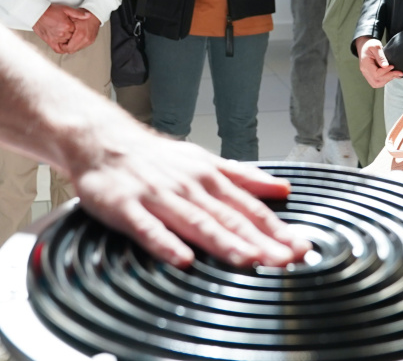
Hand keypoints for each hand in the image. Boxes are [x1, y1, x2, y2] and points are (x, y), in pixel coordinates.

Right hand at [32, 4, 74, 50]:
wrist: (37, 13)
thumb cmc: (51, 10)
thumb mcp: (66, 9)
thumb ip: (78, 14)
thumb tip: (88, 16)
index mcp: (67, 26)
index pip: (78, 31)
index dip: (77, 29)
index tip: (76, 26)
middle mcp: (62, 34)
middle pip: (73, 38)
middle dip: (73, 35)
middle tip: (72, 31)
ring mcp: (56, 39)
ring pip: (67, 44)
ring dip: (68, 41)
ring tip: (68, 36)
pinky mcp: (50, 42)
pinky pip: (59, 50)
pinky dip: (62, 49)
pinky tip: (64, 46)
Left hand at [60, 9, 100, 53]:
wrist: (95, 14)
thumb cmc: (83, 14)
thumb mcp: (72, 17)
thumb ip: (66, 27)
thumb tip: (58, 34)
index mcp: (80, 34)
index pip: (69, 48)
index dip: (62, 46)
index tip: (60, 42)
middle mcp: (86, 39)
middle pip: (72, 50)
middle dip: (66, 48)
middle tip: (63, 42)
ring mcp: (89, 41)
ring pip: (77, 50)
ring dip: (72, 47)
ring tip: (68, 40)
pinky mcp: (91, 41)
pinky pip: (81, 47)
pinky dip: (77, 45)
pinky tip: (74, 39)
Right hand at [72, 131, 312, 268]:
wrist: (101, 141)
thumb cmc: (154, 158)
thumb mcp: (203, 160)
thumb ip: (243, 177)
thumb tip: (282, 189)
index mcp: (208, 178)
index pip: (249, 208)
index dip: (276, 229)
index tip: (301, 247)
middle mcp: (188, 187)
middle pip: (229, 218)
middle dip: (260, 241)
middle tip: (286, 260)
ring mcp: (157, 197)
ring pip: (195, 222)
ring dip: (223, 242)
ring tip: (247, 260)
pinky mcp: (126, 207)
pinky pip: (148, 228)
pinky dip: (166, 243)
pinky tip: (182, 258)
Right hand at [356, 37, 402, 87]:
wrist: (364, 45)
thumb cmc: (370, 44)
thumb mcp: (376, 47)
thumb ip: (381, 56)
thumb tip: (386, 66)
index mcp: (365, 64)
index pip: (376, 74)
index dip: (386, 72)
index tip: (392, 66)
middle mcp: (365, 71)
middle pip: (376, 81)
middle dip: (388, 78)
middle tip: (398, 72)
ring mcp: (366, 74)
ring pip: (377, 83)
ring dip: (387, 80)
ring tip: (396, 74)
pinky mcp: (370, 75)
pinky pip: (377, 81)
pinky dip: (385, 80)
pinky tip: (391, 75)